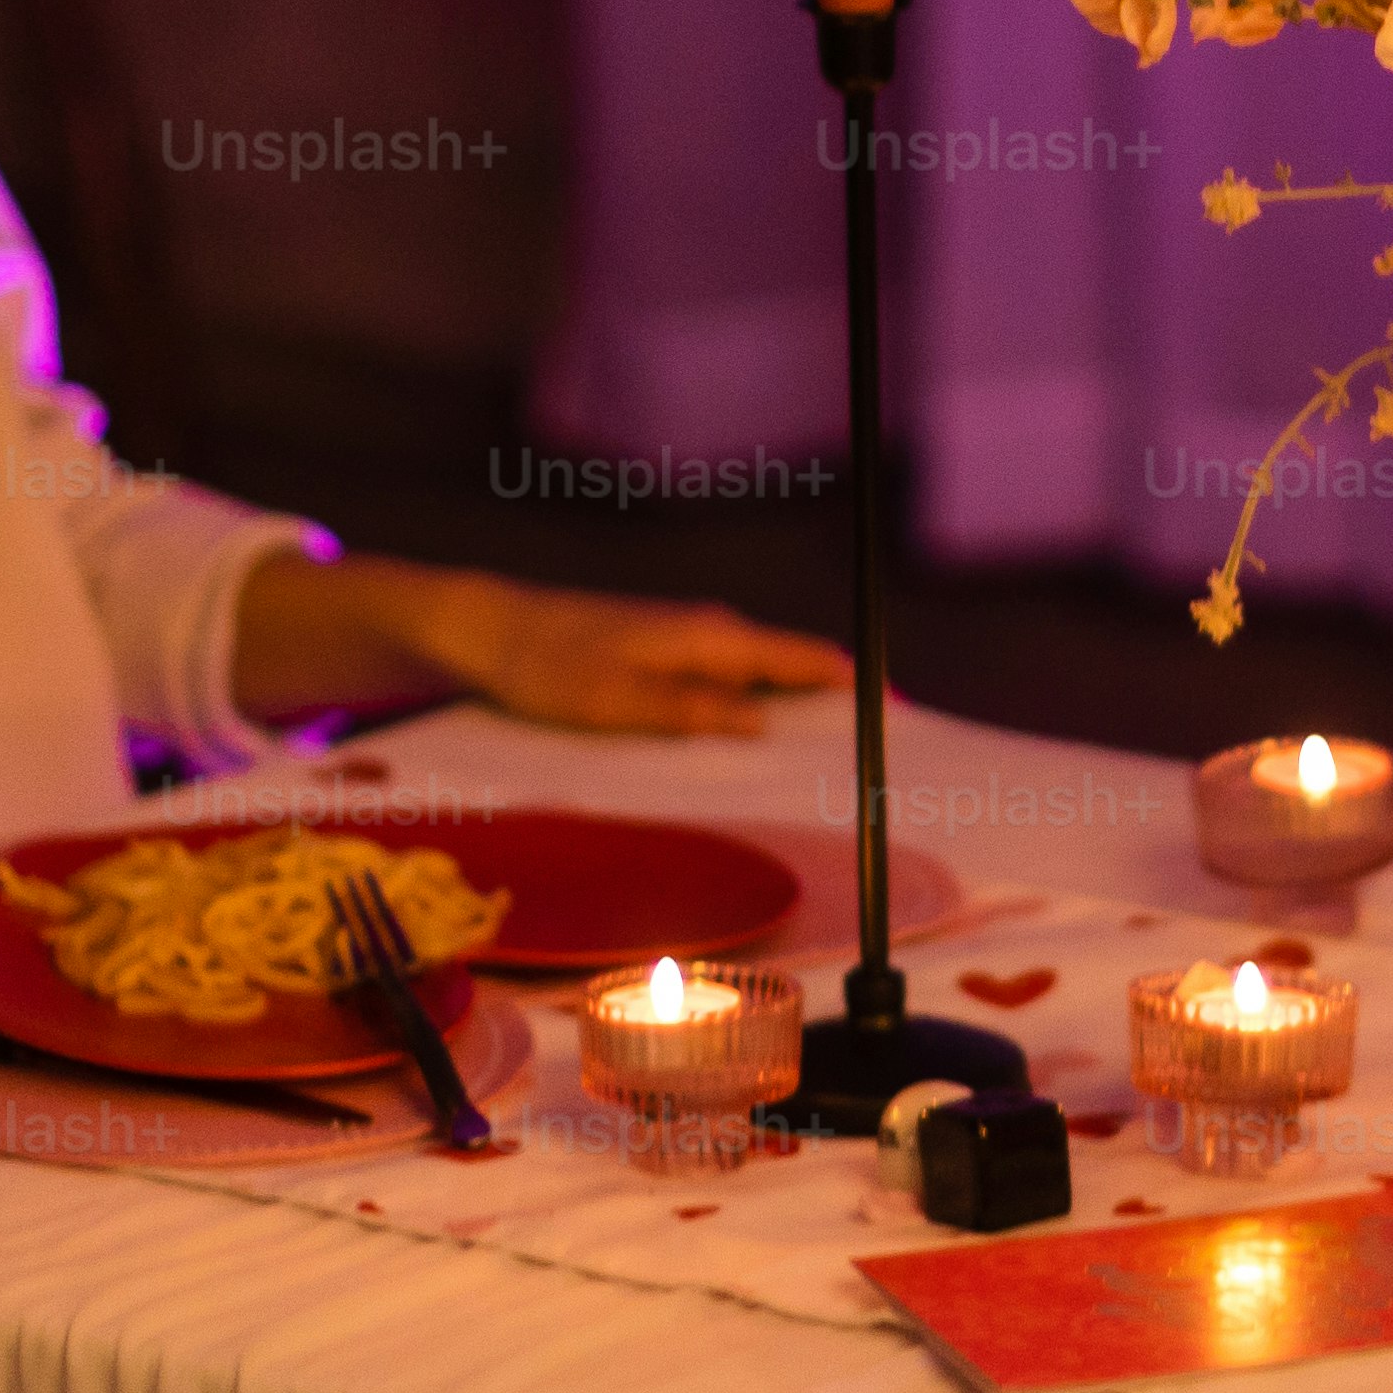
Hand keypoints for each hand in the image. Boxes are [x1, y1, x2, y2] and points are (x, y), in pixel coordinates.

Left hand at [415, 577, 846, 737]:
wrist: (494, 630)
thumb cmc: (553, 667)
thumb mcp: (620, 702)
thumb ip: (692, 711)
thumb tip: (760, 723)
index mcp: (710, 638)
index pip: (802, 660)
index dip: (852, 686)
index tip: (899, 714)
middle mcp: (710, 631)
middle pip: (790, 670)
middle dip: (831, 708)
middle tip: (869, 754)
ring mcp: (687, 640)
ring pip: (759, 678)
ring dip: (790, 712)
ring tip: (820, 761)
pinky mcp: (664, 653)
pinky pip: (727, 682)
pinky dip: (750, 707)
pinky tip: (748, 743)